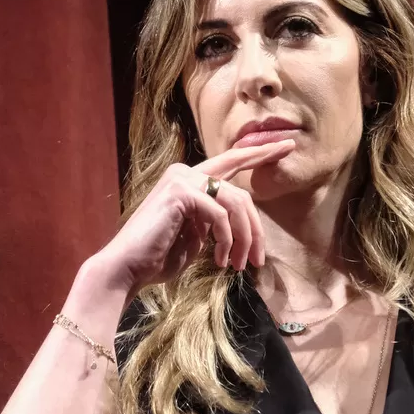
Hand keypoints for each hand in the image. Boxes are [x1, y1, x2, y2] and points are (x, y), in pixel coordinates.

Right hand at [95, 140, 295, 294]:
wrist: (127, 267)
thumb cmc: (158, 257)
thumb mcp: (195, 237)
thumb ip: (213, 222)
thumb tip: (237, 226)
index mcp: (189, 180)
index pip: (231, 162)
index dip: (259, 153)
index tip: (286, 146)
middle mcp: (185, 173)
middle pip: (240, 189)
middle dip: (257, 225)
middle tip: (262, 256)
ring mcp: (181, 180)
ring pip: (235, 203)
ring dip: (244, 239)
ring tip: (242, 265)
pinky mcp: (180, 193)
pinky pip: (220, 215)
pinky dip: (226, 241)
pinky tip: (221, 259)